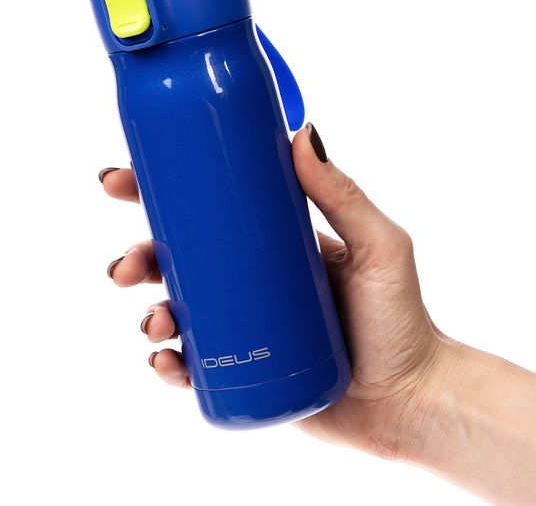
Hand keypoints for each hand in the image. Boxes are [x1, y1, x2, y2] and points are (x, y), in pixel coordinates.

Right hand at [100, 123, 450, 456]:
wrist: (413, 402)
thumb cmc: (403, 322)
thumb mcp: (379, 248)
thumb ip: (343, 194)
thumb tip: (301, 132)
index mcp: (273, 242)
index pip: (207, 208)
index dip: (155, 194)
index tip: (121, 181)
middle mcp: (251, 282)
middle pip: (176, 261)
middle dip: (138, 258)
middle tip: (125, 267)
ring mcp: (244, 330)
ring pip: (176, 313)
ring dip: (148, 314)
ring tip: (156, 323)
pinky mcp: (242, 375)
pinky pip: (192, 367)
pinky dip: (168, 365)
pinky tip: (165, 364)